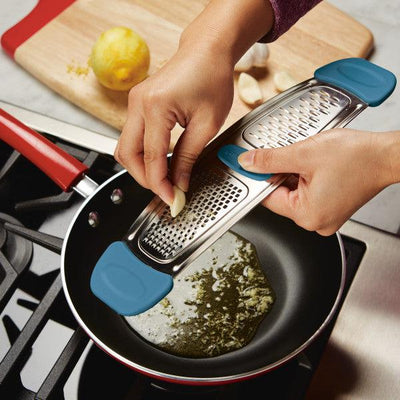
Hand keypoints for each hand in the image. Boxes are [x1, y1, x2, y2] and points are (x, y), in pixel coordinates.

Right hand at [115, 39, 233, 204]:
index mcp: (156, 107)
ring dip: (140, 167)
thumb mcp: (207, 124)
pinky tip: (159, 162)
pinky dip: (142, 153)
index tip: (172, 199)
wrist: (207, 51)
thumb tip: (180, 183)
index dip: (160, 184)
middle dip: (144, 178)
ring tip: (163, 179)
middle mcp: (138, 104)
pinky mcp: (138, 104)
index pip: (150, 158)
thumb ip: (189, 157)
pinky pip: (131, 136)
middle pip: (127, 155)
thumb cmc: (212, 77)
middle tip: (166, 191)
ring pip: (124, 147)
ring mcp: (135, 103)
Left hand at [238, 128, 398, 235]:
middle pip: (280, 194)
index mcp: (307, 215)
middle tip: (293, 155)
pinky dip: (306, 177)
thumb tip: (248, 163)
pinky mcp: (331, 207)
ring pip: (294, 191)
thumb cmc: (357, 157)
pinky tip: (317, 166)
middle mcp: (315, 221)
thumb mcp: (304, 153)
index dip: (259, 177)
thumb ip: (270, 160)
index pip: (267, 198)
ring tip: (313, 160)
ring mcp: (324, 216)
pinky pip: (307, 192)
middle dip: (281, 173)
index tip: (251, 164)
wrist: (387, 155)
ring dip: (295, 173)